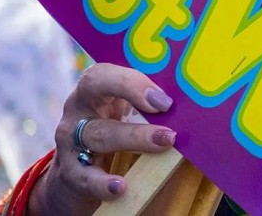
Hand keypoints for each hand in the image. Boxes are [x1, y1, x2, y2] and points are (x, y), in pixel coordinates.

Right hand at [30, 64, 175, 215]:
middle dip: (135, 100)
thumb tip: (192, 106)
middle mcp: (78, 106)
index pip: (105, 73)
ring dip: (132, 140)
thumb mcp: (129, 109)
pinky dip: (102, 183)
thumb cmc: (115, 125)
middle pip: (98, 96)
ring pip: (98, 135)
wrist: (81, 167)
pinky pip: (84, 176)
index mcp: (96, 86)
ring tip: (161, 146)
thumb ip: (152, 103)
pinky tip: (120, 187)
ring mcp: (70, 138)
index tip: (163, 101)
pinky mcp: (69, 169)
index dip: (133, 83)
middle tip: (169, 128)